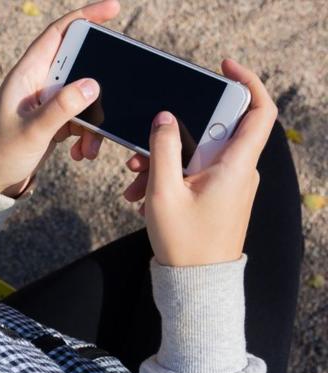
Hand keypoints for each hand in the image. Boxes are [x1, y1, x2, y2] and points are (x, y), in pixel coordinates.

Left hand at [0, 0, 120, 196]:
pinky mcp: (53, 120)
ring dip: (93, 121)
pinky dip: (87, 134)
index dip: (85, 17)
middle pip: (78, 66)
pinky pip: (80, 118)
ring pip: (83, 97)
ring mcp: (46, 102)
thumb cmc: (0, 153)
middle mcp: (37, 83)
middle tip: (114, 99)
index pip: (58, 34)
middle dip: (98, 85)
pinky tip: (81, 152)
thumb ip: (62, 107)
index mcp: (26, 74)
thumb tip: (93, 84)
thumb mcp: (33, 131)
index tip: (112, 10)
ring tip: (89, 147)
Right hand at [123, 59, 277, 265]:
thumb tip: (166, 118)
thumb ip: (163, 148)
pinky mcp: (218, 195)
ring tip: (135, 177)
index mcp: (236, 166)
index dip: (247, 82)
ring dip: (165, 158)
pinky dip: (170, 174)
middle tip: (147, 141)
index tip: (223, 68)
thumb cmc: (184, 241)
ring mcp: (229, 184)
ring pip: (198, 153)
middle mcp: (239, 171)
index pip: (258, 112)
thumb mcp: (164, 192)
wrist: (195, 283)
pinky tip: (142, 192)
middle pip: (214, 130)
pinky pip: (194, 171)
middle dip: (177, 132)